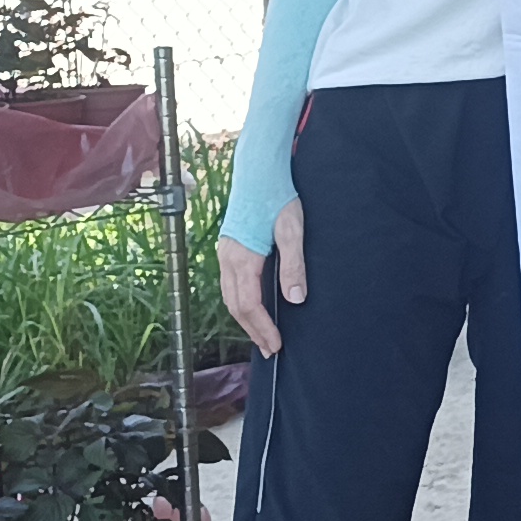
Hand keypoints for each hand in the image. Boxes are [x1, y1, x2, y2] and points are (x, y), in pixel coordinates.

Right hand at [219, 202, 305, 355]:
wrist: (258, 170)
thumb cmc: (278, 196)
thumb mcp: (292, 229)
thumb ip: (293, 265)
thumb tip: (295, 298)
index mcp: (242, 258)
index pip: (248, 304)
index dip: (262, 328)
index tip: (276, 345)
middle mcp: (227, 258)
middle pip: (235, 305)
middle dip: (253, 330)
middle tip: (271, 349)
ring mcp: (225, 253)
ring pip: (230, 296)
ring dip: (245, 319)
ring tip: (262, 335)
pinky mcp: (228, 248)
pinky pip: (230, 284)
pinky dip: (240, 302)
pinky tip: (252, 308)